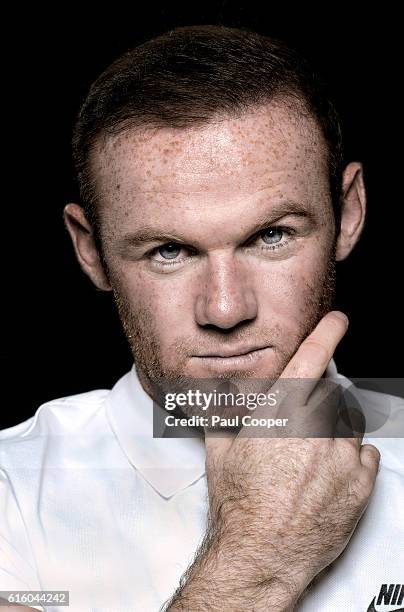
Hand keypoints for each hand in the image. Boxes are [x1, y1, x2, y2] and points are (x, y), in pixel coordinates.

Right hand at [203, 311, 379, 603]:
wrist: (261, 554)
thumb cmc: (239, 503)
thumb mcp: (223, 450)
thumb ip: (225, 415)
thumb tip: (215, 396)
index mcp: (282, 413)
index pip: (311, 359)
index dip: (326, 333)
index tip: (337, 320)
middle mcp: (316, 428)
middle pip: (330, 394)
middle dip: (317, 403)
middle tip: (300, 430)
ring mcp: (342, 456)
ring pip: (348, 424)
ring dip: (334, 432)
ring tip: (311, 458)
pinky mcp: (360, 483)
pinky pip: (364, 454)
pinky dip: (351, 458)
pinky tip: (328, 474)